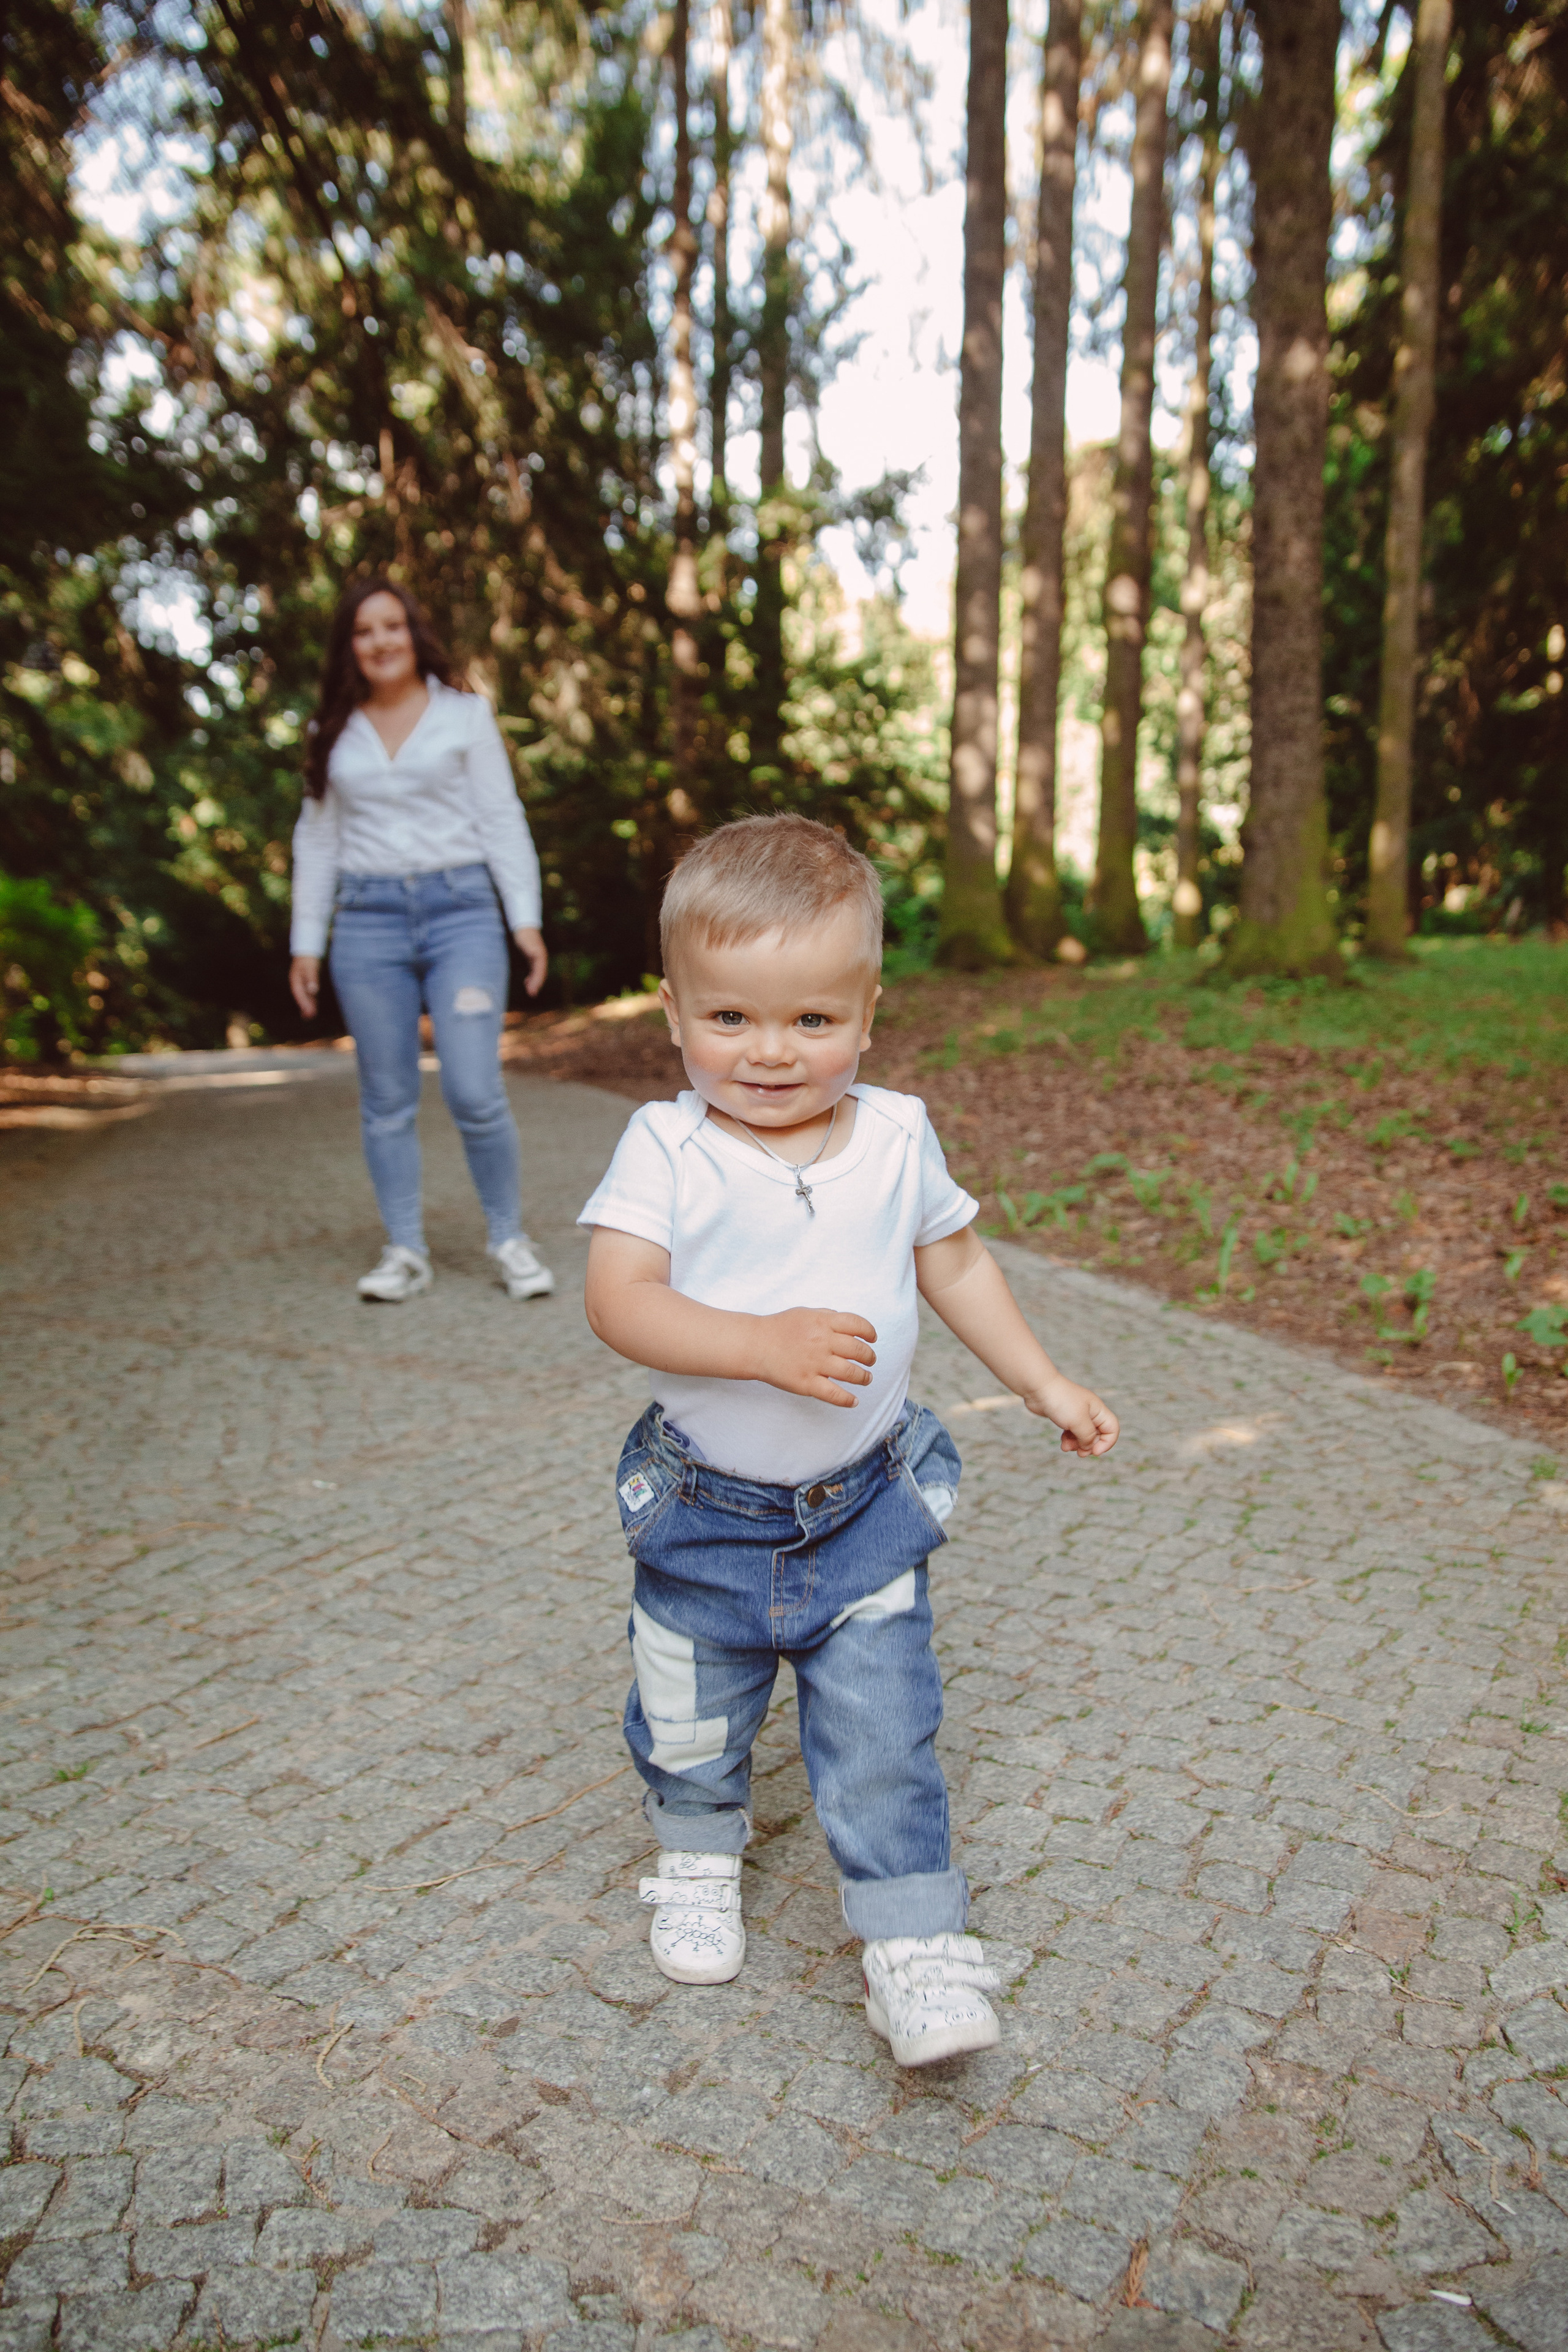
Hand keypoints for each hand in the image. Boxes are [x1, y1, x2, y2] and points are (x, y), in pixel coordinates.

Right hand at [290, 955, 320, 1018]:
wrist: (307, 950)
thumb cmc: (308, 959)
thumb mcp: (310, 968)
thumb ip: (312, 979)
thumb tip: (313, 991)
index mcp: (295, 980)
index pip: (299, 993)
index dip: (303, 1003)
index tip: (308, 1011)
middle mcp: (297, 982)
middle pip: (301, 996)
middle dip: (305, 1006)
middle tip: (310, 1017)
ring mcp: (301, 982)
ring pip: (304, 996)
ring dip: (308, 1005)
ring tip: (311, 1016)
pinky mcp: (306, 982)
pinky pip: (308, 993)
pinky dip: (311, 999)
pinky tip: (313, 1006)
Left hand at [513, 927, 546, 997]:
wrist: (524, 926)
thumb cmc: (525, 935)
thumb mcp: (527, 942)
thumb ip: (531, 949)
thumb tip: (535, 955)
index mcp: (540, 956)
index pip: (540, 972)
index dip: (537, 982)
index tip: (533, 991)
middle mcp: (541, 959)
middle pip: (540, 974)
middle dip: (537, 985)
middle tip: (532, 994)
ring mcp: (537, 959)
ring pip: (538, 974)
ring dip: (535, 983)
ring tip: (530, 992)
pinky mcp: (533, 959)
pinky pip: (534, 971)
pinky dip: (531, 978)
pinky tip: (526, 983)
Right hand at [751, 1308, 876, 1406]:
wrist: (755, 1345)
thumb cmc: (779, 1328)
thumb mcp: (805, 1313)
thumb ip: (828, 1317)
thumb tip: (849, 1325)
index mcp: (823, 1322)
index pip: (857, 1325)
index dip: (869, 1332)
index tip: (872, 1338)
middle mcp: (822, 1342)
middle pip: (859, 1350)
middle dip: (870, 1357)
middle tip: (870, 1361)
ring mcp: (815, 1363)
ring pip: (851, 1373)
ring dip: (864, 1377)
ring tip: (866, 1378)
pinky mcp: (807, 1383)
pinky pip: (834, 1394)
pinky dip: (847, 1400)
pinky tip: (854, 1401)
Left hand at [1025, 1377, 1118, 1457]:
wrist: (1038, 1388)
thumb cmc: (1061, 1401)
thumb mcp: (1078, 1421)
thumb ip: (1088, 1437)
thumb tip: (1089, 1447)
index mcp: (1098, 1410)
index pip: (1112, 1429)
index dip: (1107, 1443)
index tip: (1094, 1451)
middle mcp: (1090, 1412)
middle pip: (1098, 1435)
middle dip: (1089, 1446)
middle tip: (1079, 1453)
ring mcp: (1077, 1414)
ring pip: (1083, 1436)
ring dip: (1077, 1445)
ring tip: (1066, 1447)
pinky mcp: (1065, 1417)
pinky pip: (1072, 1433)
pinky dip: (1069, 1440)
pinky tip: (1062, 1443)